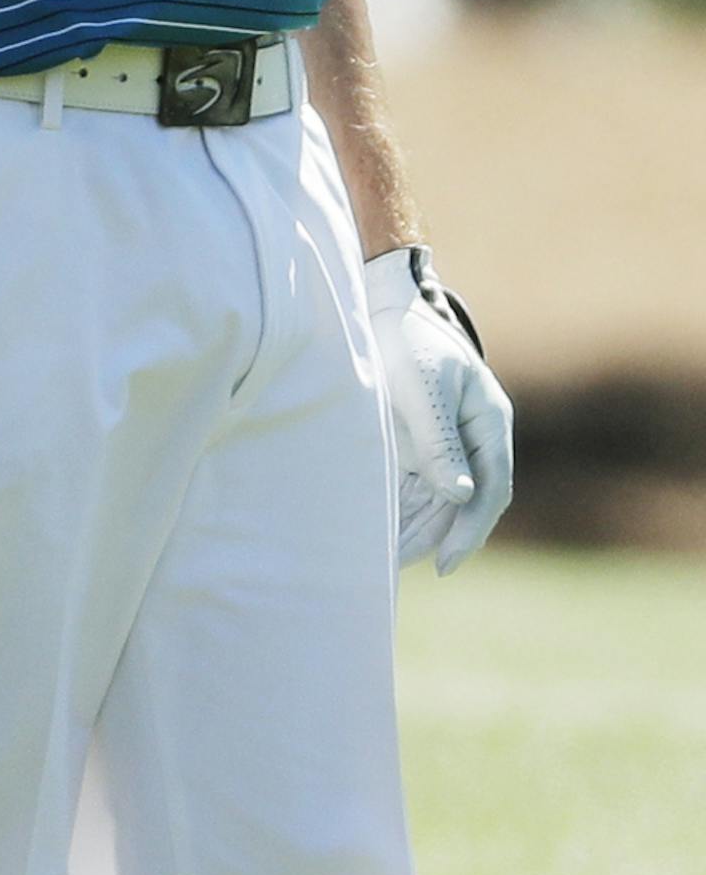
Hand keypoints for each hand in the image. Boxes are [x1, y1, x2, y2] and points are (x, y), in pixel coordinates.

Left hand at [364, 245, 513, 573]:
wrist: (385, 307)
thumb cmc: (408, 340)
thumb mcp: (424, 387)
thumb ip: (440, 440)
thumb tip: (460, 496)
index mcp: (489, 421)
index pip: (491, 487)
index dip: (471, 526)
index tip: (448, 559)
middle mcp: (474, 438)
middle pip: (467, 501)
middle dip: (441, 537)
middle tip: (410, 568)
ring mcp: (447, 442)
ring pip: (441, 500)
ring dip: (420, 531)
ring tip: (390, 562)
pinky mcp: (419, 442)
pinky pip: (417, 487)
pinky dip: (404, 512)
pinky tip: (383, 535)